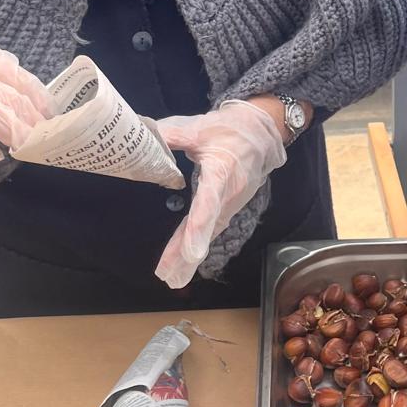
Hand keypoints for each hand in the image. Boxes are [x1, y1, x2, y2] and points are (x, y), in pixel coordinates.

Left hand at [155, 100, 287, 288]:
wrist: (262, 135)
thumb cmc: (230, 130)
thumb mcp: (199, 127)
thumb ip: (171, 135)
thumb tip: (144, 137)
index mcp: (222, 171)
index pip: (209, 201)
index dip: (199, 227)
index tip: (191, 252)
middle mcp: (229, 193)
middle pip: (206, 227)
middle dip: (187, 254)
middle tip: (169, 277)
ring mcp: (230, 203)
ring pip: (208, 233)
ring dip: (190, 256)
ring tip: (171, 278)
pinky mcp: (227, 207)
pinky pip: (210, 229)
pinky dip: (196, 246)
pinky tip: (183, 264)